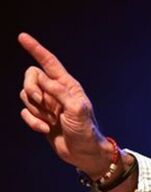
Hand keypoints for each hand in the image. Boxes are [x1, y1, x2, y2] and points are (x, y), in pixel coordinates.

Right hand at [18, 33, 111, 177]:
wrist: (84, 153)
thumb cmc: (86, 131)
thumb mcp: (77, 109)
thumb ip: (60, 92)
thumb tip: (42, 79)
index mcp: (68, 85)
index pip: (49, 62)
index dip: (36, 49)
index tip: (22, 37)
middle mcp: (56, 92)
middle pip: (31, 76)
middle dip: (31, 87)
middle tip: (41, 101)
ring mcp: (47, 105)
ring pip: (25, 95)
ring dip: (35, 109)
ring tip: (52, 121)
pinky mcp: (40, 118)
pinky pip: (25, 112)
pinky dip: (33, 122)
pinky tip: (46, 129)